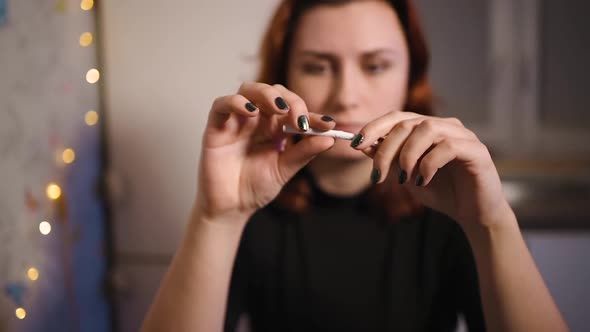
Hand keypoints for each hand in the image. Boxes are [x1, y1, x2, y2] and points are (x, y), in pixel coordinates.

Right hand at [194, 82, 335, 223]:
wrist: (231, 207)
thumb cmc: (255, 187)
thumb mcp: (284, 170)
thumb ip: (304, 153)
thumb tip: (330, 139)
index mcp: (275, 128)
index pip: (294, 110)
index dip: (312, 115)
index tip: (327, 125)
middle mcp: (257, 120)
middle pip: (273, 93)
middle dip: (291, 101)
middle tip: (300, 119)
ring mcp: (236, 121)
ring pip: (248, 90)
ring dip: (266, 94)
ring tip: (280, 108)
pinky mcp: (216, 127)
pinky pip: (221, 104)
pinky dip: (235, 102)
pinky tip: (250, 111)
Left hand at [353, 111, 511, 228]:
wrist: (473, 214)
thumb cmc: (441, 192)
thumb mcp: (407, 176)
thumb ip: (389, 160)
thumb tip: (362, 145)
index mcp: (427, 128)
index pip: (396, 117)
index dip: (374, 127)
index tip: (355, 144)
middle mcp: (445, 125)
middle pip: (407, 124)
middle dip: (386, 149)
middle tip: (378, 174)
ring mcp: (462, 135)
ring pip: (427, 129)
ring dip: (408, 154)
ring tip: (404, 179)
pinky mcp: (477, 150)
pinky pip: (448, 146)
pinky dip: (429, 163)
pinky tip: (424, 180)